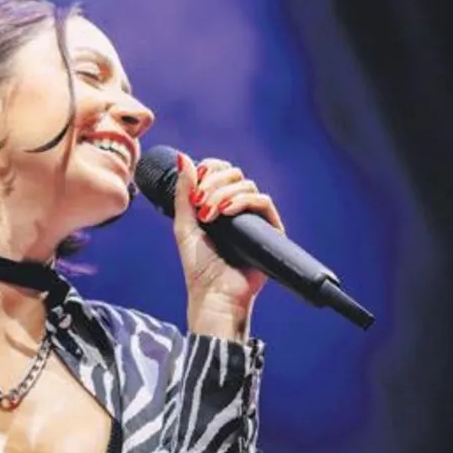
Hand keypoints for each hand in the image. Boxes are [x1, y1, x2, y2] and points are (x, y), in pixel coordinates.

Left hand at [172, 152, 284, 337]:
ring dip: (224, 194)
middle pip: (234, 174)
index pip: (220, 172)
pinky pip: (263, 202)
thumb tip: (182, 157)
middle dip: (214, 183)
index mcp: (218, 204)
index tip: (196, 182)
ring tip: (209, 215)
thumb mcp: (185, 224)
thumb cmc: (199, 267)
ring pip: (247, 185)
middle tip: (199, 204)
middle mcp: (237, 208)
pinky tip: (228, 212)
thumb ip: (184, 192)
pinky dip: (244, 201)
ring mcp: (254, 218)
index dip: (209, 170)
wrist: (215, 295)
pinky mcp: (269, 230)